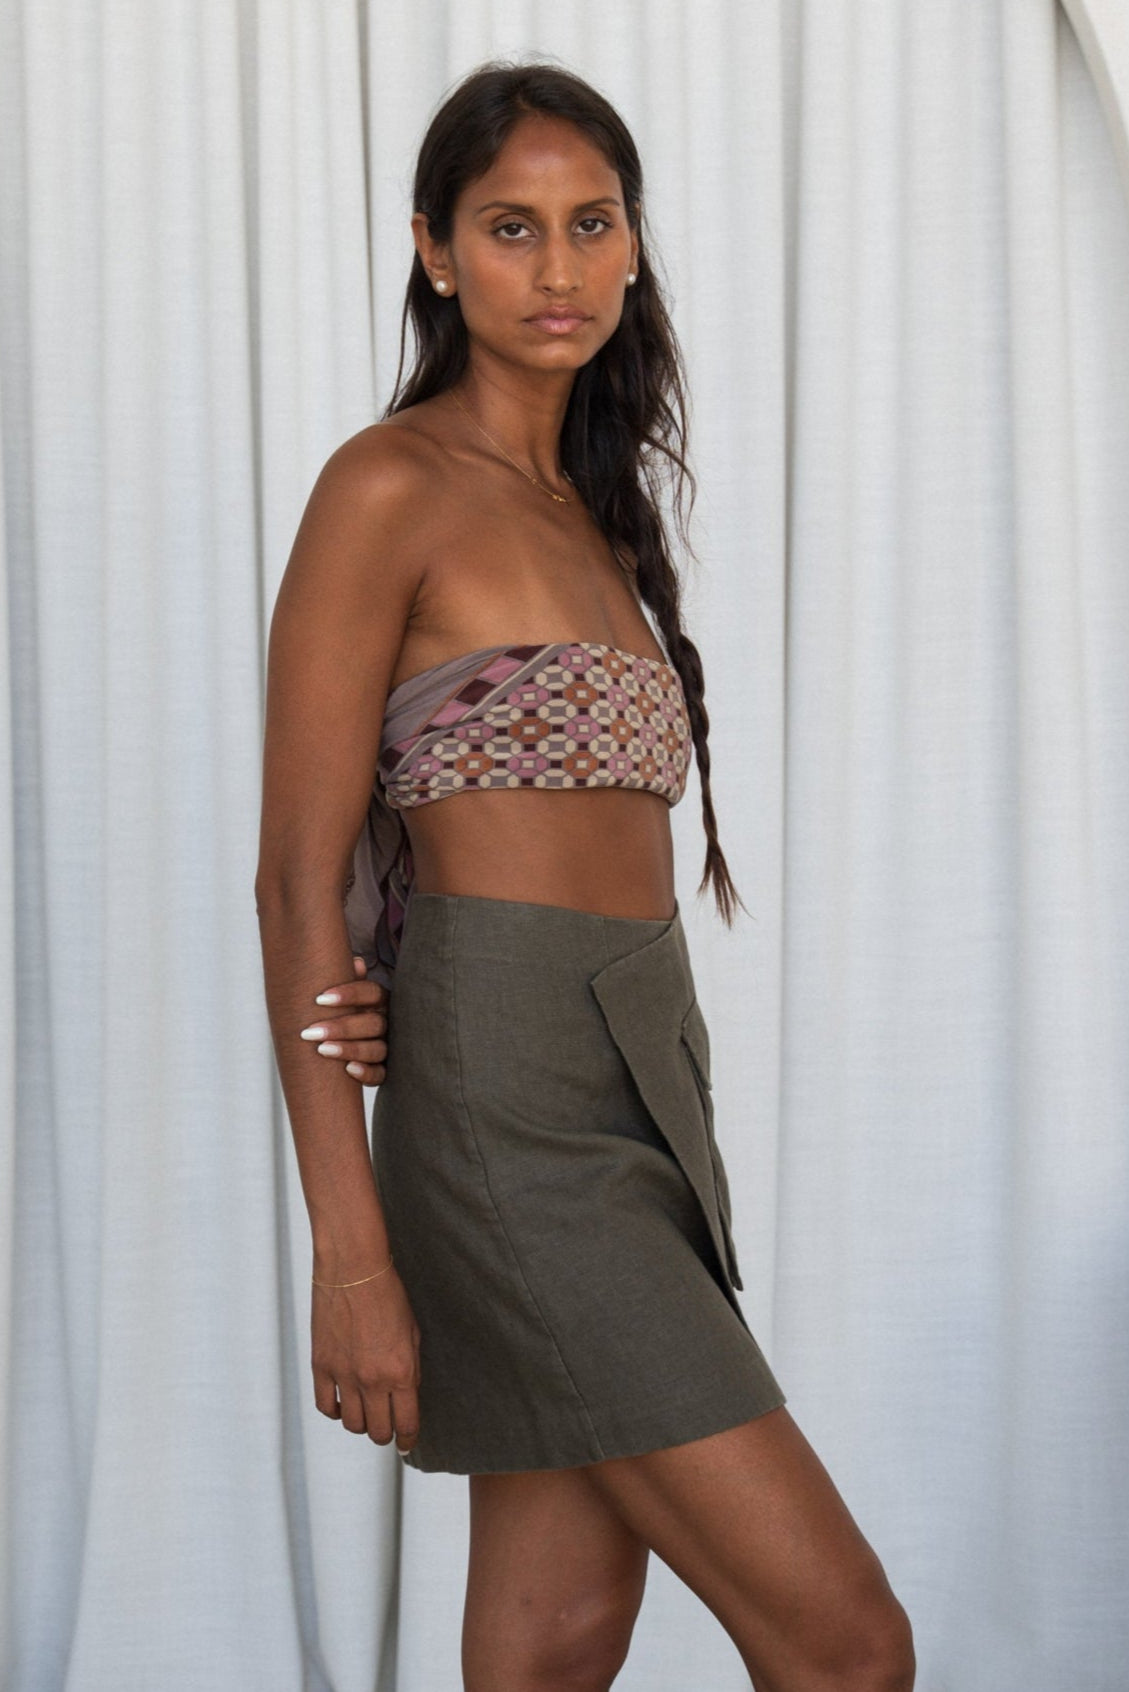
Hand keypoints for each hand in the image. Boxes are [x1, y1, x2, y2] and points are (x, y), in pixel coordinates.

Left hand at [301, 956, 388, 1084]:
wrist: (345, 1043)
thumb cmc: (342, 1012)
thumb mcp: (343, 996)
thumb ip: (346, 979)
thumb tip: (357, 962)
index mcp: (380, 1000)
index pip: (372, 993)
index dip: (349, 994)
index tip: (320, 999)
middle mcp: (388, 1022)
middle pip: (373, 1023)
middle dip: (341, 1028)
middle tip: (310, 1032)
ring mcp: (388, 1046)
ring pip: (377, 1049)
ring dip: (350, 1049)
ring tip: (322, 1050)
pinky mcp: (384, 1070)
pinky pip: (381, 1074)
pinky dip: (366, 1073)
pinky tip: (348, 1070)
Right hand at [311, 1259, 420, 1453]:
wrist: (353, 1268)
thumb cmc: (388, 1294)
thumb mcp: (412, 1332)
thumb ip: (411, 1369)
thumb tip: (407, 1395)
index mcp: (401, 1372)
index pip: (406, 1424)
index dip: (409, 1439)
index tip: (408, 1443)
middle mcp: (372, 1380)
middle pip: (378, 1431)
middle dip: (386, 1434)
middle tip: (388, 1427)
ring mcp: (344, 1375)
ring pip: (352, 1425)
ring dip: (362, 1424)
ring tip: (366, 1414)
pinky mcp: (321, 1366)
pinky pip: (326, 1406)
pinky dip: (336, 1412)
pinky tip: (343, 1405)